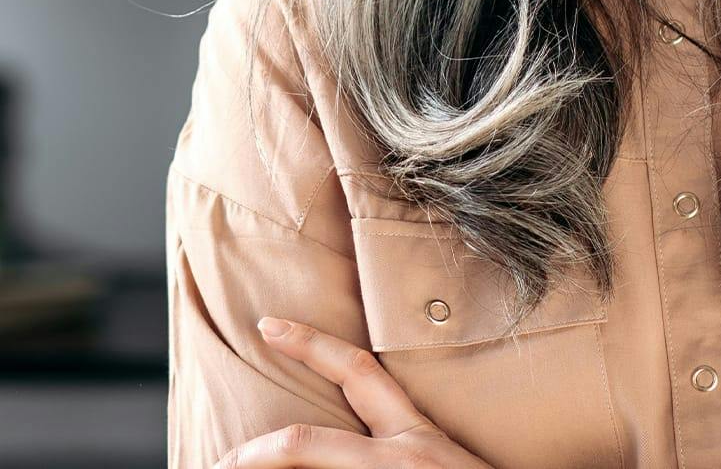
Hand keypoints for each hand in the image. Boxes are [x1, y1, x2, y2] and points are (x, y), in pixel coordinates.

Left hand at [210, 316, 495, 467]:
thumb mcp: (442, 459)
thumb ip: (399, 443)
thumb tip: (355, 441)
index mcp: (414, 435)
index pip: (358, 371)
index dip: (310, 345)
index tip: (268, 325)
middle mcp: (398, 457)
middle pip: (306, 445)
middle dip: (254, 452)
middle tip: (218, 461)